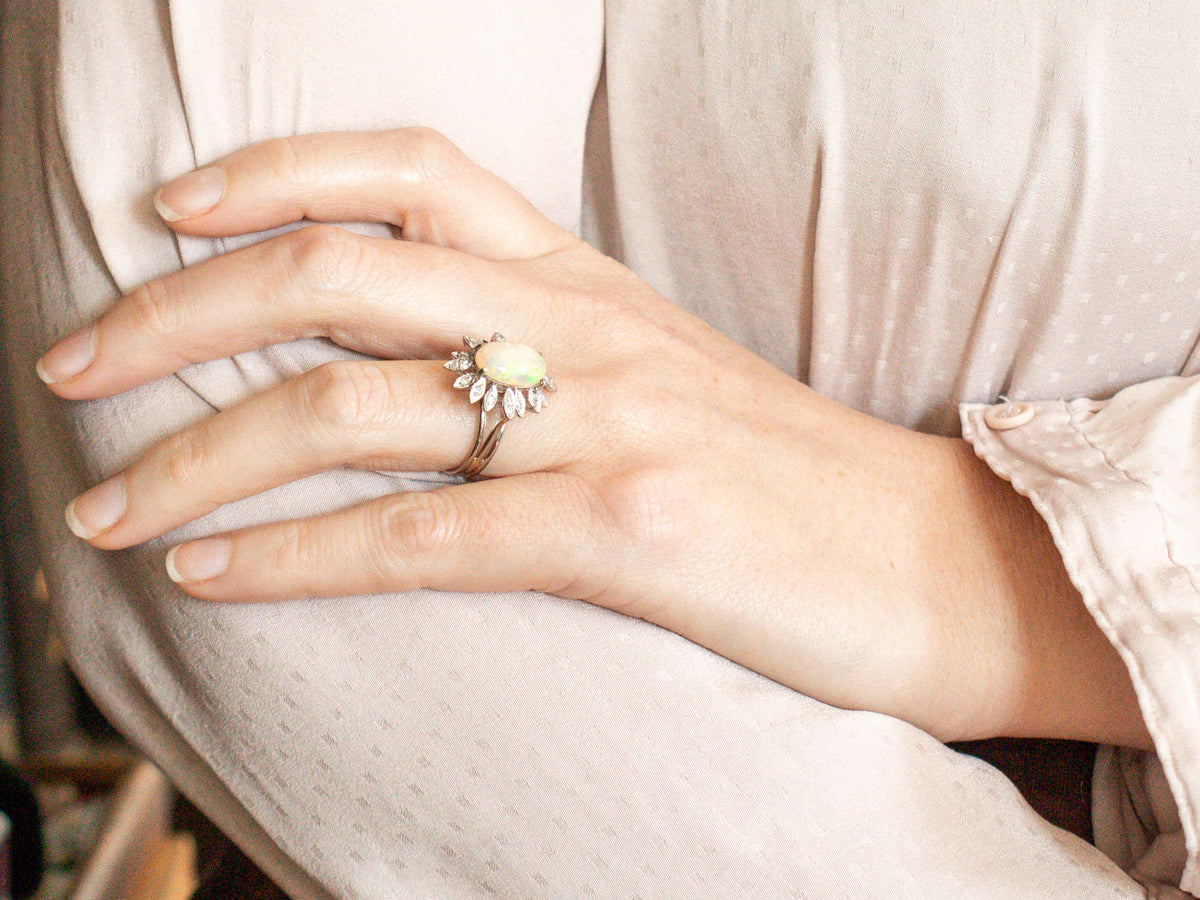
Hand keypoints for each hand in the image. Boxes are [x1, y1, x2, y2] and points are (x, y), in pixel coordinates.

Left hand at [37, 128, 1147, 746]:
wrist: (935, 561)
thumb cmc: (788, 478)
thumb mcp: (658, 376)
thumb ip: (543, 348)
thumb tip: (415, 369)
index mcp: (587, 282)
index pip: (404, 173)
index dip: (268, 172)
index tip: (168, 216)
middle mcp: (582, 330)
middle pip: (333, 278)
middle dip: (171, 315)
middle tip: (70, 362)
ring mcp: (604, 426)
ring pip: (348, 410)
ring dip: (194, 453)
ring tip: (102, 505)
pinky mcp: (628, 534)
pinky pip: (417, 537)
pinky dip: (290, 556)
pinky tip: (208, 575)